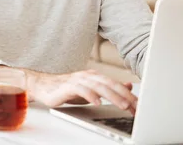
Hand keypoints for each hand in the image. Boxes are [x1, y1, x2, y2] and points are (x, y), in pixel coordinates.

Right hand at [0, 68, 137, 114]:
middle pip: (110, 84)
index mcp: (95, 76)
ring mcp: (77, 79)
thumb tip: (128, 86)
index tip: (140, 107)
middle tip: (135, 107)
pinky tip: (97, 102)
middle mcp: (88, 75)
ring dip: (112, 96)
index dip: (129, 96)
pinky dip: (90, 95)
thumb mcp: (91, 90)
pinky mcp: (67, 86)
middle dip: (124, 96)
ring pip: (99, 86)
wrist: (42, 86)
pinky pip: (81, 90)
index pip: (116, 85)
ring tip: (122, 105)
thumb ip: (108, 88)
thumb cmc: (66, 89)